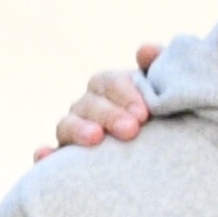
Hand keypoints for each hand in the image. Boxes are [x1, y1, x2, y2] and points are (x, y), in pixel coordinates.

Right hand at [40, 42, 167, 155]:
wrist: (174, 160)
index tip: (144, 112)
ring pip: (66, 125)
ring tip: (95, 138)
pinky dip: (44, 156)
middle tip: (132, 129)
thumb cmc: (172, 121)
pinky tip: (44, 157)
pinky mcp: (67, 165)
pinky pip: (49, 159)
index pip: (107, 83)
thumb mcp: (174, 94)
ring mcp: (75, 135)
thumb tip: (144, 51)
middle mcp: (89, 109)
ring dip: (77, 130)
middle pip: (88, 104)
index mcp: (111, 90)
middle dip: (108, 115)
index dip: (124, 93)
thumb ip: (163, 68)